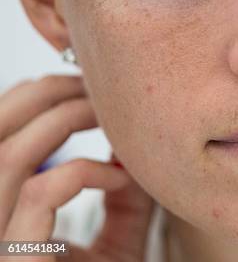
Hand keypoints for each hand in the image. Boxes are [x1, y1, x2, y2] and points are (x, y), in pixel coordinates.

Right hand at [0, 75, 154, 260]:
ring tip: (108, 117)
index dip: (33, 98)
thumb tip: (131, 142)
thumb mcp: (122, 233)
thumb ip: (123, 192)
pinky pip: (38, 193)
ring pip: (9, 155)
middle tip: (93, 86)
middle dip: (44, 95)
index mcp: (7, 211)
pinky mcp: (18, 260)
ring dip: (64, 120)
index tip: (83, 85)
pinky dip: (84, 170)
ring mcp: (0, 243)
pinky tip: (121, 177)